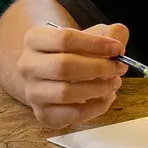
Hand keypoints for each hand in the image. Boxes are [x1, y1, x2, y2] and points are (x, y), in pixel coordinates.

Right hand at [16, 22, 130, 128]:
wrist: (49, 77)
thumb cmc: (72, 53)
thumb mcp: (89, 36)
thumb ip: (108, 33)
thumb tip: (119, 38)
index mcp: (35, 39)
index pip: (64, 39)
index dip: (95, 44)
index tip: (118, 48)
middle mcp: (27, 66)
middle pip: (64, 67)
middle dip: (99, 68)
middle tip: (120, 68)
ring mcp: (33, 92)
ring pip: (66, 93)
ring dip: (98, 88)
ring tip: (114, 82)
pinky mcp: (43, 114)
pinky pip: (72, 114)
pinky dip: (96, 107)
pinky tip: (106, 96)